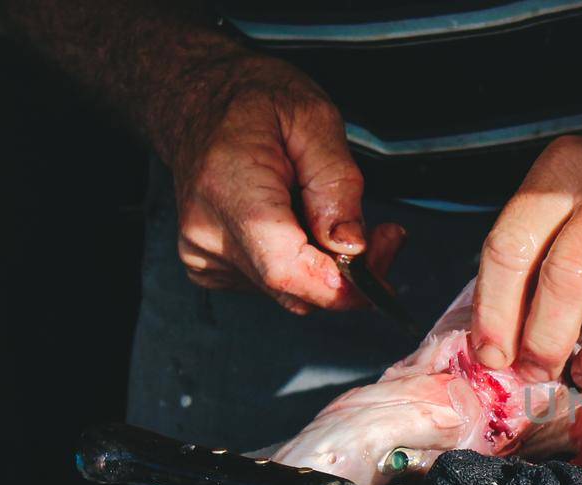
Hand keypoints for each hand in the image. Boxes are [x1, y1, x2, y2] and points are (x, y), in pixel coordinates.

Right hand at [163, 55, 402, 313]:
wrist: (198, 97)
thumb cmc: (250, 99)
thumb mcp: (314, 118)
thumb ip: (337, 184)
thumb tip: (351, 246)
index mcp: (229, 191)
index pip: (286, 270)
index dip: (342, 286)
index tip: (381, 274)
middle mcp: (208, 231)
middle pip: (295, 288)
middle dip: (350, 272)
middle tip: (383, 234)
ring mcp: (204, 252)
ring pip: (290, 291)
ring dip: (326, 265)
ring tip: (332, 213)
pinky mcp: (211, 264)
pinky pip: (273, 284)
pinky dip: (301, 262)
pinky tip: (301, 224)